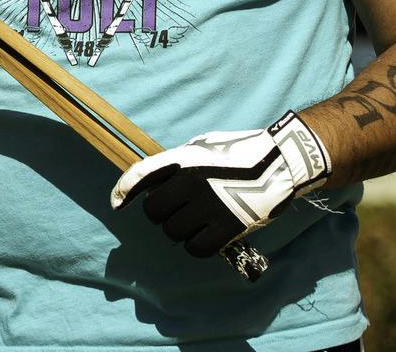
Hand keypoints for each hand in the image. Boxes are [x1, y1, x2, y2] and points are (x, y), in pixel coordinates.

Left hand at [110, 111, 330, 258]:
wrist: (280, 163)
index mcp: (183, 159)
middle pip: (154, 211)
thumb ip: (178, 163)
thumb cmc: (239, 153)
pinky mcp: (227, 227)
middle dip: (161, 214)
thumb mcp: (203, 148)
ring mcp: (208, 206)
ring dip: (180, 231)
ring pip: (173, 232)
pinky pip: (196, 247)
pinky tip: (205, 237)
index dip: (123, 190)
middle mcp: (191, 182)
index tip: (116, 204)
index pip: (141, 174)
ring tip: (196, 222)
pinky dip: (196, 246)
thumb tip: (156, 184)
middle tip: (176, 211)